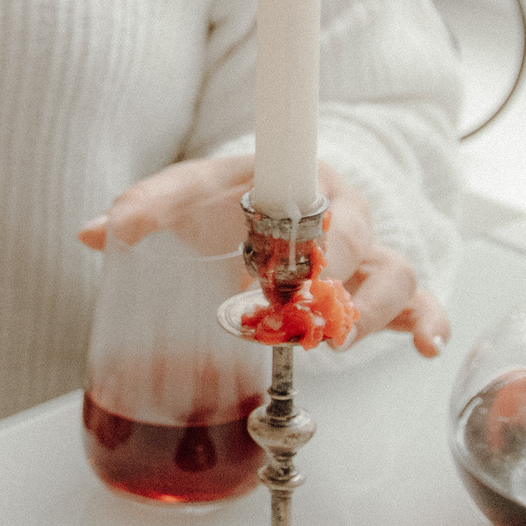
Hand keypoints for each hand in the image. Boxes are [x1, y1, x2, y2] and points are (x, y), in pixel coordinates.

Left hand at [80, 157, 449, 356]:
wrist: (267, 211)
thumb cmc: (228, 201)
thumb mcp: (187, 197)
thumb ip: (148, 207)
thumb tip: (99, 231)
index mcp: (290, 180)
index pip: (300, 185)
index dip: (289, 222)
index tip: (269, 265)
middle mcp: (338, 210)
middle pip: (352, 234)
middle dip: (325, 278)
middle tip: (289, 312)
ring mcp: (365, 250)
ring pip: (391, 270)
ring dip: (368, 309)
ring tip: (332, 341)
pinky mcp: (380, 287)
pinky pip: (419, 301)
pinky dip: (426, 322)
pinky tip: (424, 346)